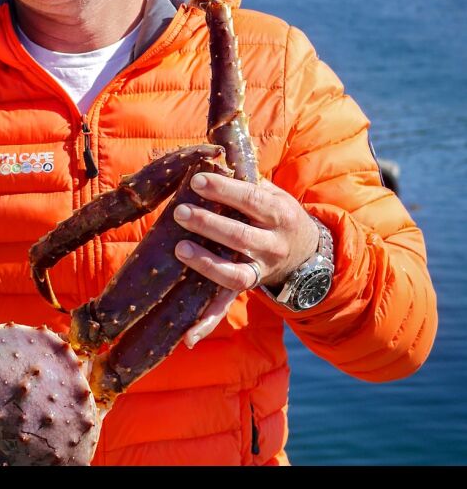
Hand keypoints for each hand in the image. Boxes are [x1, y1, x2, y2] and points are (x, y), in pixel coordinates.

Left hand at [172, 172, 319, 347]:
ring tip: (180, 249)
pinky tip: (187, 336)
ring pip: (234, 273)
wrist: (308, 253)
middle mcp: (272, 246)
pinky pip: (227, 307)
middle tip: (182, 212)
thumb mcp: (272, 192)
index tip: (198, 180)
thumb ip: (246, 177)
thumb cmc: (277, 213)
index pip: (250, 200)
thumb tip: (213, 151)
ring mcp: (260, 271)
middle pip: (241, 236)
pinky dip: (206, 323)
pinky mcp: (248, 289)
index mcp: (279, 214)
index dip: (224, 190)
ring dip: (207, 264)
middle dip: (210, 224)